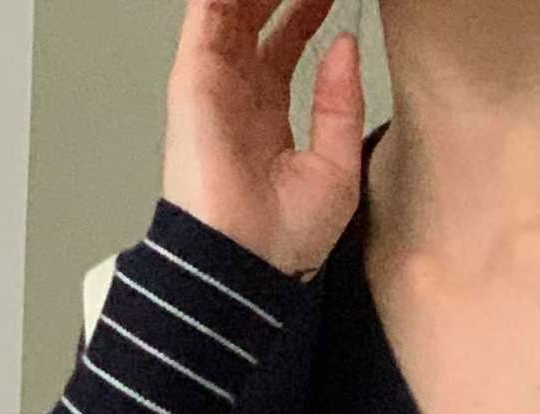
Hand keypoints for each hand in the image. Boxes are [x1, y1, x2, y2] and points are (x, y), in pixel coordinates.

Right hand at [164, 0, 364, 278]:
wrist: (245, 263)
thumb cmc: (283, 240)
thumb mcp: (336, 170)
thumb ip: (342, 104)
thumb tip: (345, 45)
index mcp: (271, 120)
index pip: (285, 47)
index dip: (306, 13)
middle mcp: (239, 98)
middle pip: (255, 19)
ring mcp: (214, 84)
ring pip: (231, 8)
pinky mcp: (194, 77)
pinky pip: (206, 12)